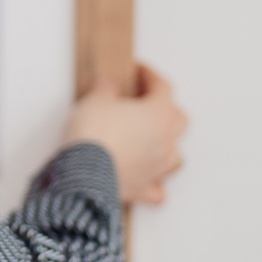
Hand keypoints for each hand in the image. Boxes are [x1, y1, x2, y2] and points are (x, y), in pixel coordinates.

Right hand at [58, 64, 187, 204]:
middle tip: (147, 103)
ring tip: (151, 140)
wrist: (83, 172)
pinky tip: (147, 179)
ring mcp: (156, 167)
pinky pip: (157, 189)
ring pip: (175, 155)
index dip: (150, 76)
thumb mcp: (95, 99)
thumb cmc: (94, 135)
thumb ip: (105, 89)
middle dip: (165, 109)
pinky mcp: (142, 188)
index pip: (163, 87)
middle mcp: (165, 141)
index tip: (140, 71)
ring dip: (166, 146)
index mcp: (159, 114)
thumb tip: (106, 86)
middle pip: (178, 120)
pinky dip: (154, 184)